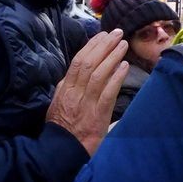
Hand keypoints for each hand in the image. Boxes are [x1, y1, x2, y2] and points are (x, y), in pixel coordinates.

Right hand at [45, 30, 129, 154]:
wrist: (63, 149)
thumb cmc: (61, 127)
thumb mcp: (57, 103)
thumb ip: (66, 88)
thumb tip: (74, 74)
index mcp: (65, 88)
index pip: (78, 61)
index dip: (91, 46)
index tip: (101, 36)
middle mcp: (75, 92)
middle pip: (89, 63)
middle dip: (104, 46)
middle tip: (117, 33)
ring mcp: (86, 102)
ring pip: (99, 73)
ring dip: (112, 57)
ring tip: (123, 45)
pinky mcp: (98, 114)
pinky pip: (108, 92)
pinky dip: (116, 77)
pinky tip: (125, 66)